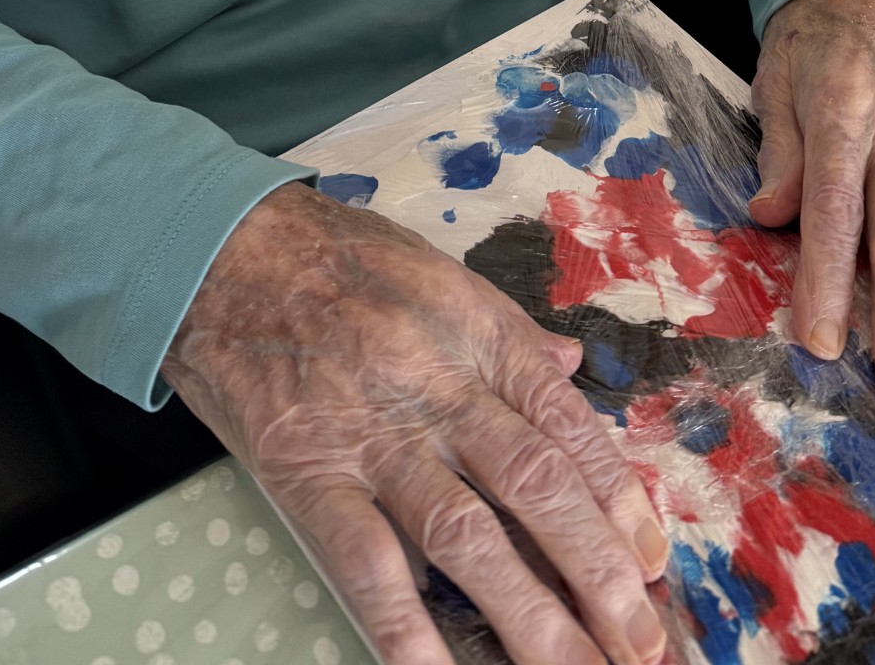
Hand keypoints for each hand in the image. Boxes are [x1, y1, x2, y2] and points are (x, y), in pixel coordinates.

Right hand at [161, 183, 669, 664]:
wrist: (223, 249)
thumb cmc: (335, 256)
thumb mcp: (436, 271)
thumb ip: (504, 328)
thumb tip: (569, 365)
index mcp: (475, 330)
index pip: (566, 423)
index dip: (619, 498)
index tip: (651, 560)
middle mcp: (436, 383)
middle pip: (535, 486)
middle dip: (598, 573)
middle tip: (640, 642)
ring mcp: (370, 432)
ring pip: (468, 536)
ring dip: (531, 617)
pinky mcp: (306, 472)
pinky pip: (366, 562)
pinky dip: (409, 630)